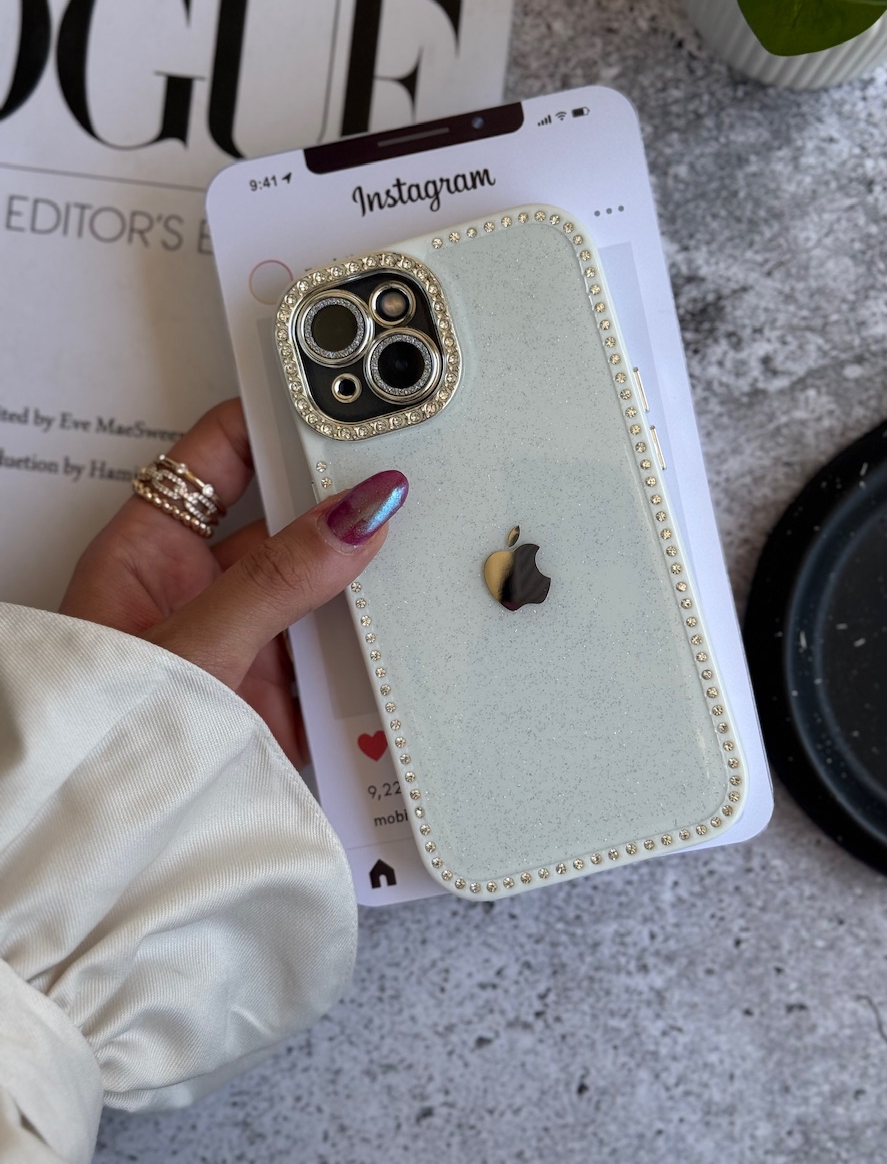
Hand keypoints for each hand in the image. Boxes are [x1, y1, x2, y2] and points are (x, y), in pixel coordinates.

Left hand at [60, 399, 406, 765]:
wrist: (107, 854)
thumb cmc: (102, 735)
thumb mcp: (194, 643)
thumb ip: (277, 580)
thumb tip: (355, 517)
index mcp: (153, 549)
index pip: (223, 453)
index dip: (279, 418)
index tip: (342, 398)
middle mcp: (201, 590)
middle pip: (289, 525)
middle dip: (342, 509)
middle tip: (400, 485)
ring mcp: (244, 645)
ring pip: (322, 595)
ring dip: (365, 591)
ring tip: (416, 564)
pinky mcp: (280, 702)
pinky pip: (340, 665)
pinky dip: (374, 663)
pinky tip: (404, 647)